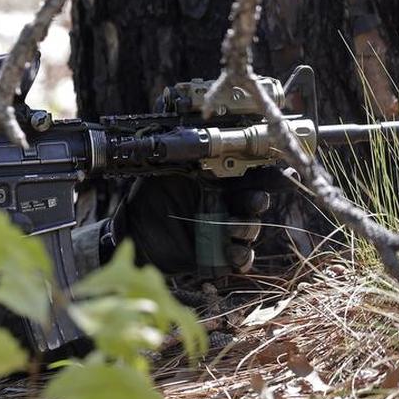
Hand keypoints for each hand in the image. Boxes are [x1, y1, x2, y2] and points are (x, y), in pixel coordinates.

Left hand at [107, 167, 288, 274]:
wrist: (133, 229)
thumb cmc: (148, 197)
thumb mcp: (163, 173)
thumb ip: (181, 160)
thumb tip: (194, 140)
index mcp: (215, 183)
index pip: (245, 178)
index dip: (259, 176)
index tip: (265, 173)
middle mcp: (223, 205)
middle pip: (253, 204)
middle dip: (256, 202)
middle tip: (252, 201)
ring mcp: (222, 230)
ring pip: (249, 230)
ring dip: (247, 228)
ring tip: (232, 227)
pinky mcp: (217, 254)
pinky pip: (239, 258)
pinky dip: (241, 257)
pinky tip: (233, 253)